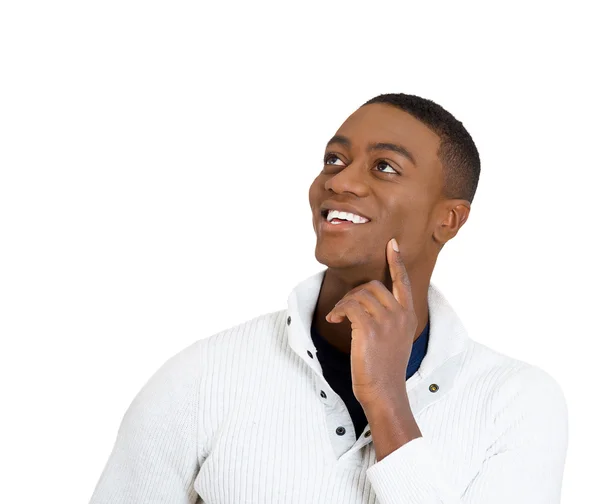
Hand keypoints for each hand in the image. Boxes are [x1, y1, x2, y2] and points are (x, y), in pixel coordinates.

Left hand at [325, 238, 417, 409]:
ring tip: (338, 317)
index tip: (392, 244)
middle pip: (373, 286)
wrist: (384, 391)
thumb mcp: (395, 339)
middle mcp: (400, 314)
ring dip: (344, 303)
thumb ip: (389, 318)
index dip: (396, 262)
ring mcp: (387, 321)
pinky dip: (338, 310)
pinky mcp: (370, 328)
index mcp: (408, 316)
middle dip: (354, 293)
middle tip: (344, 309)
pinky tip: (334, 319)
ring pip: (359, 295)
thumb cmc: (385, 368)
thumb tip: (366, 302)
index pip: (403, 282)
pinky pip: (349, 306)